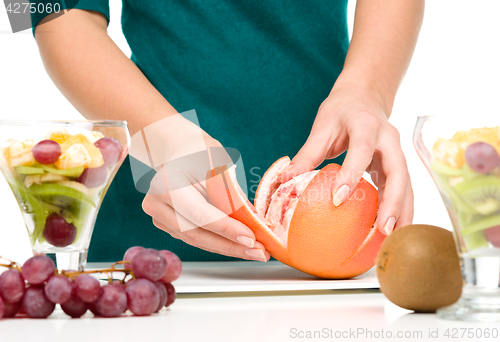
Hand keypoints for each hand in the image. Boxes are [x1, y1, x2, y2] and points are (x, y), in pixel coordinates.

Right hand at [140, 115, 269, 260]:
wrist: (179, 150)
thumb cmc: (199, 151)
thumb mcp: (219, 164)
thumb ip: (233, 194)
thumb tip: (256, 223)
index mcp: (166, 184)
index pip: (199, 213)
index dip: (225, 228)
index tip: (250, 238)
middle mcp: (156, 204)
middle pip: (197, 233)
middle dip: (231, 245)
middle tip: (259, 252)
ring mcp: (159, 217)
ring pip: (197, 240)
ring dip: (228, 248)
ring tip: (256, 252)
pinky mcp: (168, 226)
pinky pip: (197, 238)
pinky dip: (220, 243)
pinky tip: (241, 247)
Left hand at [279, 81, 412, 235]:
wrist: (364, 97)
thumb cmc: (341, 112)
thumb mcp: (322, 127)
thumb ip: (307, 154)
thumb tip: (284, 180)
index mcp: (366, 125)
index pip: (362, 150)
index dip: (351, 174)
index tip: (338, 199)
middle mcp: (388, 139)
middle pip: (398, 172)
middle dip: (393, 202)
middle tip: (383, 229)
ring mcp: (397, 152)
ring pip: (407, 184)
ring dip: (402, 212)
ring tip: (392, 239)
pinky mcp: (397, 164)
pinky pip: (403, 188)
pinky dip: (400, 209)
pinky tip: (391, 230)